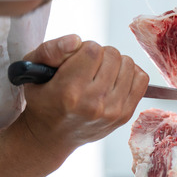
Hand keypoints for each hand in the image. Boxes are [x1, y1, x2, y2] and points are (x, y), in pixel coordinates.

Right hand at [0, 35, 147, 176]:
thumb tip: (77, 40)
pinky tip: (115, 79)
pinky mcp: (125, 115)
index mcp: (69, 91)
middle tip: (89, 67)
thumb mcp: (34, 70)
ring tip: (101, 73)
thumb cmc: (43, 99)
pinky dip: (131, 73)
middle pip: (113, 55)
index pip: (93, 50)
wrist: (51, 136)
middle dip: (101, 55)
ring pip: (128, 64)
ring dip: (116, 63)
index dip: (85, 48)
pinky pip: (141, 79)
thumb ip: (51, 50)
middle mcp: (93, 103)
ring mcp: (112, 111)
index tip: (77, 59)